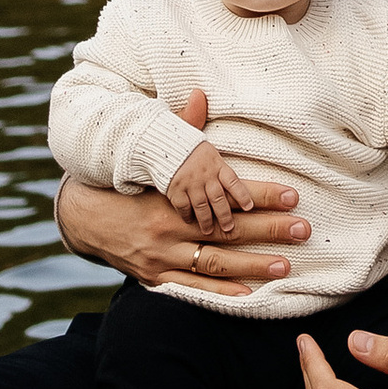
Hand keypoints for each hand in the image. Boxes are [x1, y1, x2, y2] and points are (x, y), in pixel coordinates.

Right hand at [57, 85, 305, 293]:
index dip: (262, 195)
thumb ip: (183, 129)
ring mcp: (162, 256)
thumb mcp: (153, 157)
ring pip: (214, 263)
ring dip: (252, 265)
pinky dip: (220, 293)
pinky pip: (192, 288)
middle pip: (228, 230)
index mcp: (174, 195)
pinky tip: (247, 294)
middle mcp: (170, 228)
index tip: (294, 195)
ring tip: (285, 265)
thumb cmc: (128, 185)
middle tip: (303, 230)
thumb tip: (201, 94)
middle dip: (269, 230)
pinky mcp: (155, 276)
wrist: (84, 218)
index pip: (227, 193)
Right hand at [165, 135, 257, 237]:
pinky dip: (187, 215)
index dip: (242, 195)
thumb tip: (237, 184)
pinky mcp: (175, 188)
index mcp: (217, 166)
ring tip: (208, 231)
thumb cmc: (194, 152)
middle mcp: (206, 176)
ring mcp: (190, 183)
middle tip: (229, 228)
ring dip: (206, 220)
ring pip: (201, 206)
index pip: (233, 182)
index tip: (249, 207)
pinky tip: (190, 221)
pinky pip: (183, 206)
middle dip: (225, 216)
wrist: (169, 144)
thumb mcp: (212, 155)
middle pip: (218, 199)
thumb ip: (222, 171)